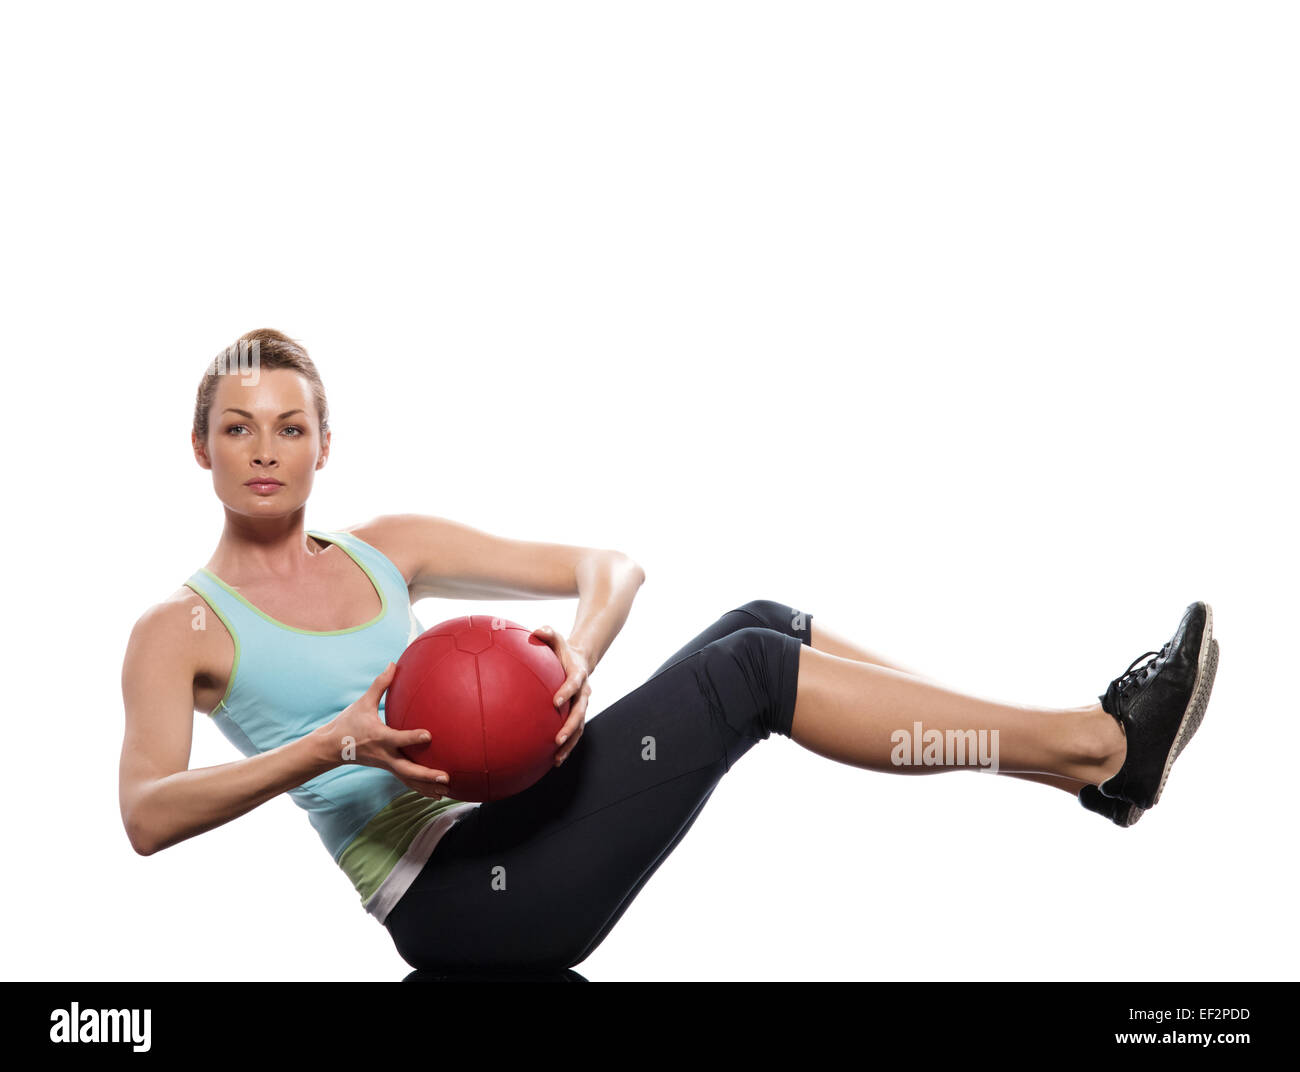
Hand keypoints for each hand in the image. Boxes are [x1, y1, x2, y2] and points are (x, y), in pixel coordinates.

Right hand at [319, 662, 454, 799]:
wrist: (331, 748)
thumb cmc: (348, 723)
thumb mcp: (363, 702)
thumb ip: (380, 684)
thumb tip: (394, 663)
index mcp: (379, 737)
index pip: (398, 738)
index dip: (412, 737)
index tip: (429, 735)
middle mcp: (384, 755)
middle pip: (407, 769)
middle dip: (426, 775)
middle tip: (445, 777)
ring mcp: (386, 765)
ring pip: (408, 779)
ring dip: (427, 787)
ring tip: (446, 793)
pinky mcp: (388, 769)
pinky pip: (406, 781)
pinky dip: (420, 788)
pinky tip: (436, 794)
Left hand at [530, 625, 590, 765]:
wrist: (580, 659)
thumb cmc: (562, 650)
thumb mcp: (556, 637)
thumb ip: (548, 633)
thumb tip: (537, 630)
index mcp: (578, 674)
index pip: (574, 683)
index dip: (567, 691)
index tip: (555, 701)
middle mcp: (583, 693)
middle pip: (580, 712)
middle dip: (570, 727)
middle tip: (557, 739)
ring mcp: (582, 705)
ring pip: (579, 727)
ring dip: (570, 743)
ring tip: (557, 758)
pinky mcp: (577, 714)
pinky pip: (574, 732)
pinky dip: (567, 746)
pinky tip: (553, 760)